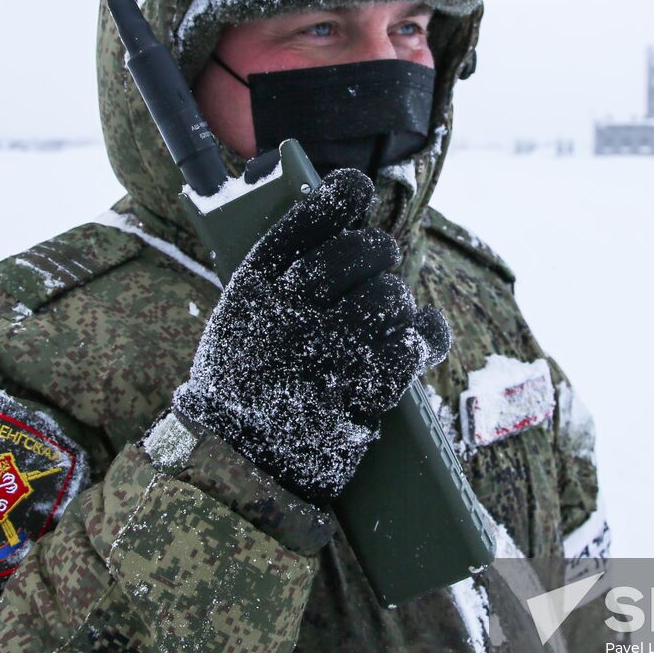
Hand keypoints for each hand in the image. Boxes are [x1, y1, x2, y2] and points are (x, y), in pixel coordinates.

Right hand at [173, 169, 449, 501]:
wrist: (236, 463)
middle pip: (362, 253)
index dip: (341, 196)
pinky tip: (410, 345)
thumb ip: (282, 276)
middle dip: (378, 253)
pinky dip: (417, 343)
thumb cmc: (246, 381)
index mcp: (254, 288)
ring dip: (397, 304)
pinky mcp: (357, 397)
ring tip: (385, 317)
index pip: (308, 220)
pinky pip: (408, 349)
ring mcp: (324, 357)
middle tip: (377, 269)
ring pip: (391, 298)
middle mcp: (289, 316)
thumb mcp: (240, 318)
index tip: (355, 189)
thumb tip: (340, 220)